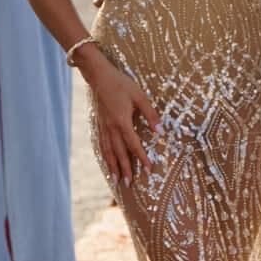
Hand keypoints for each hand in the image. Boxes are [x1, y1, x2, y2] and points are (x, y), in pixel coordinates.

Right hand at [83, 56, 159, 189]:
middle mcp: (111, 128)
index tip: (148, 169)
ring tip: (116, 180)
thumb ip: (151, 114)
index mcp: (122, 122)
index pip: (133, 145)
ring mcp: (103, 127)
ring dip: (113, 166)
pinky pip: (101, 144)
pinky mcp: (99, 124)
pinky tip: (106, 162)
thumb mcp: (140, 96)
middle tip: (129, 184)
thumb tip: (161, 131)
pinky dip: (104, 156)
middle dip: (125, 169)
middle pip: (119, 153)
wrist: (99, 76)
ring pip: (108, 151)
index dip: (142, 158)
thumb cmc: (121, 84)